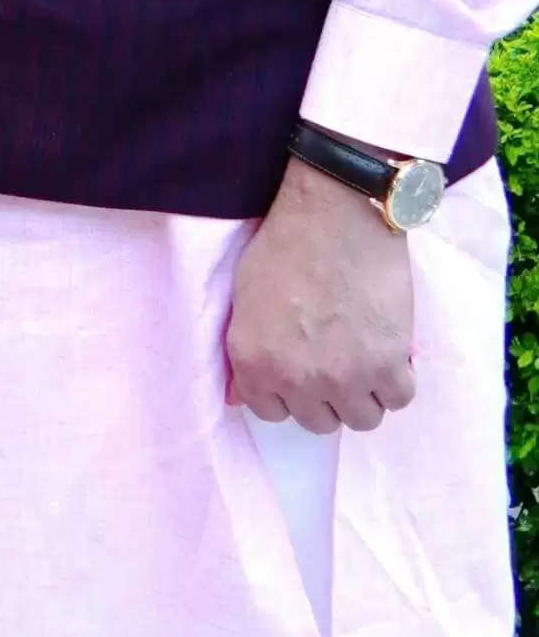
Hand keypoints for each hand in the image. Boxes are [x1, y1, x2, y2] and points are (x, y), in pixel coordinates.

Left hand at [226, 157, 418, 431]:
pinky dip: (396, 380)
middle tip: (335, 358)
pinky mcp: (387, 367)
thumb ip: (248, 352)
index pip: (270, 412)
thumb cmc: (285, 246)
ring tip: (364, 355)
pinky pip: (397, 400)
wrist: (334, 215)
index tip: (300, 369)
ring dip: (364, 393)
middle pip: (319, 421)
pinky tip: (388, 351)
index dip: (287, 390)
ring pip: (362, 419)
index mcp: (253, 362)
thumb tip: (238, 399)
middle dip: (326, 394)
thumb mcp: (245, 299)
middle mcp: (296, 380)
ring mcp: (343, 378)